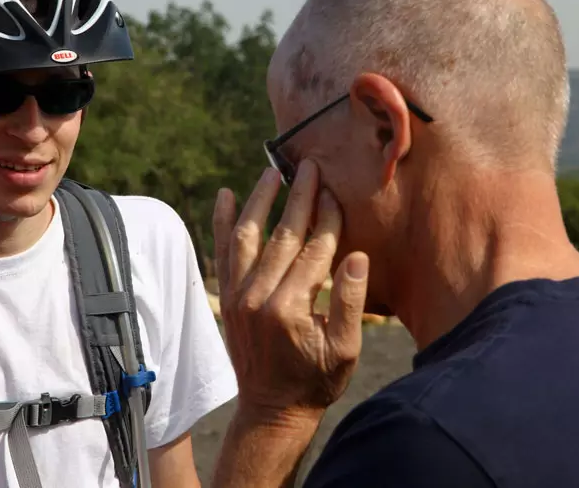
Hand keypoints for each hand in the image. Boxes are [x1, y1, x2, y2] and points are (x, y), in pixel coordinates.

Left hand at [212, 160, 368, 421]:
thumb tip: (356, 257)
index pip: (314, 250)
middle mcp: (259, 297)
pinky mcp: (226, 297)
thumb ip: (348, 303)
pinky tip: (226, 195)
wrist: (271, 410)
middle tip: (309, 167)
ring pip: (248, 237)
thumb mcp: (345, 351)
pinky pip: (223, 253)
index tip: (335, 192)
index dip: (327, 219)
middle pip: (283, 236)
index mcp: (291, 308)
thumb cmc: (315, 381)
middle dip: (299, 199)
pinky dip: (222, 223)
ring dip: (260, 201)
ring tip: (272, 171)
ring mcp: (237, 296)